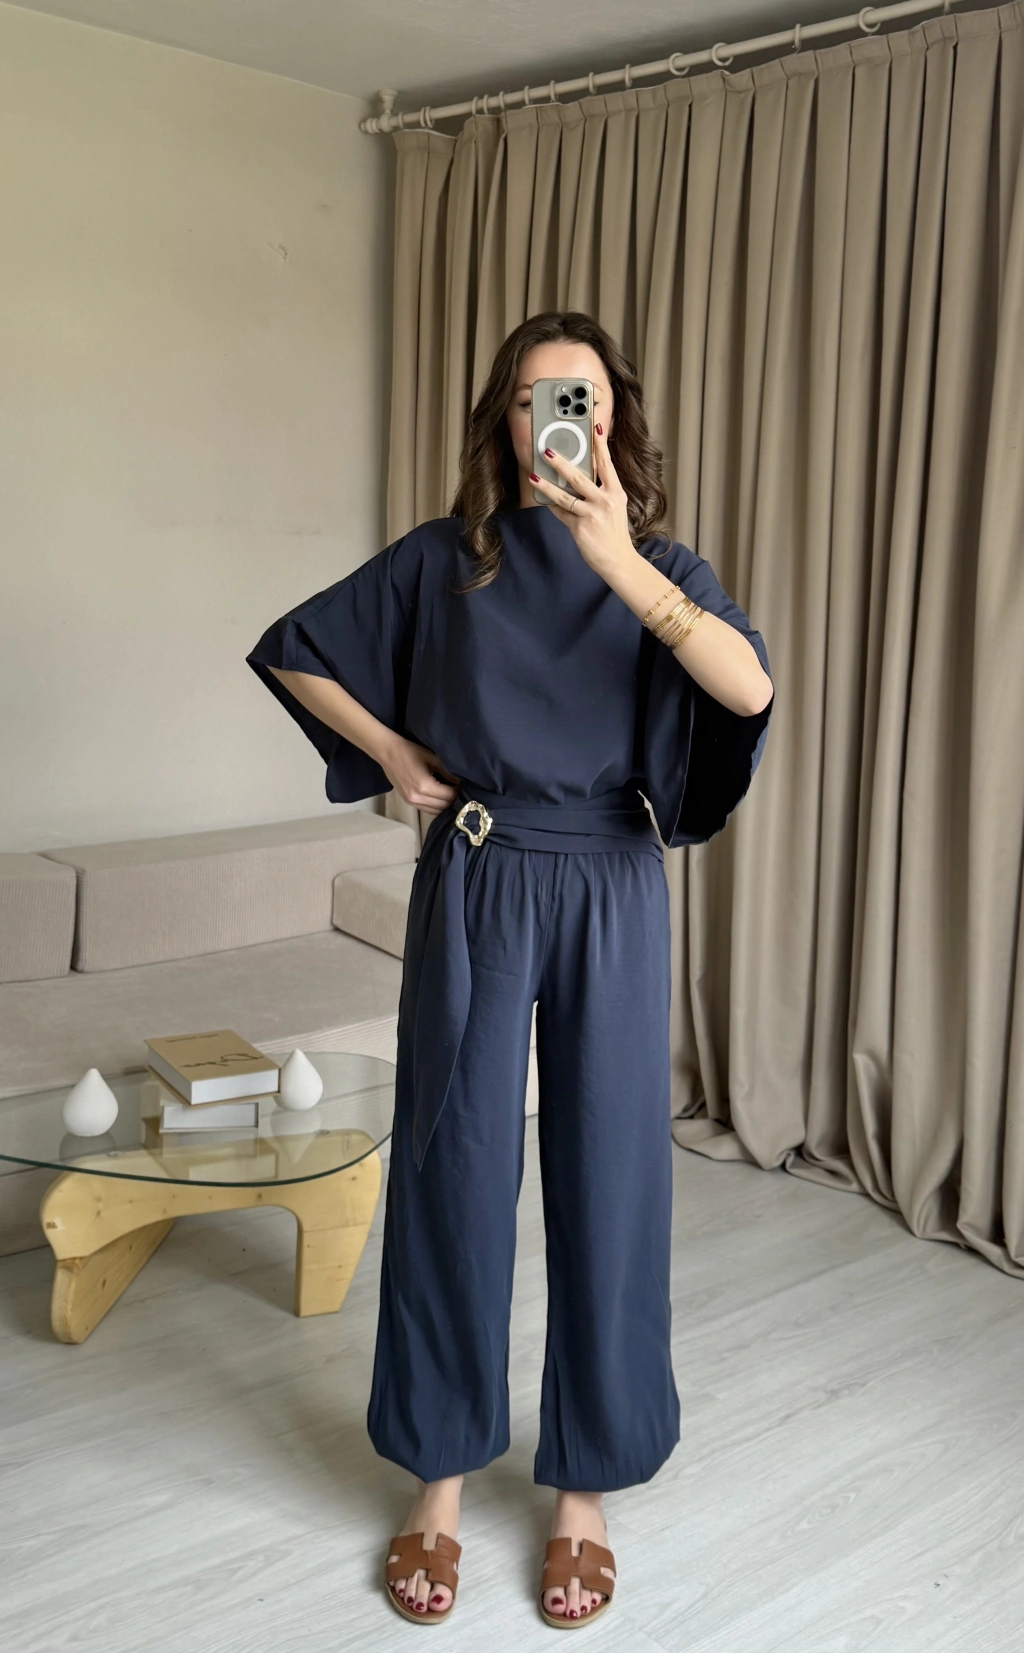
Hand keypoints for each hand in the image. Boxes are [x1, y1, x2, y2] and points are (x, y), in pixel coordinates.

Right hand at [378, 735, 459, 814]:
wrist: (388, 753)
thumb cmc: (410, 751)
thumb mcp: (432, 758)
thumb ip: (448, 772)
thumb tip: (460, 782)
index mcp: (424, 786)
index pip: (449, 796)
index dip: (459, 791)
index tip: (463, 784)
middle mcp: (418, 798)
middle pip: (443, 806)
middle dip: (454, 799)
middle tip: (459, 789)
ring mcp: (412, 802)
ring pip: (436, 811)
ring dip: (445, 805)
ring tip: (450, 793)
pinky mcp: (409, 802)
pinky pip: (427, 809)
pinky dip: (436, 806)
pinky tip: (440, 797)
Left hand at [529, 422, 634, 574]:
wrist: (619, 560)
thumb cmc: (614, 532)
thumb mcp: (614, 507)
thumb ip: (600, 491)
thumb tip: (578, 477)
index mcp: (616, 492)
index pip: (607, 464)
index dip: (600, 445)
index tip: (594, 427)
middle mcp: (605, 501)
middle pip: (580, 477)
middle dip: (561, 462)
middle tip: (546, 451)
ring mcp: (592, 515)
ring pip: (564, 496)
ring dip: (547, 485)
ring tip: (534, 476)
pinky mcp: (580, 528)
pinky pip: (561, 513)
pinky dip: (551, 505)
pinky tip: (541, 497)